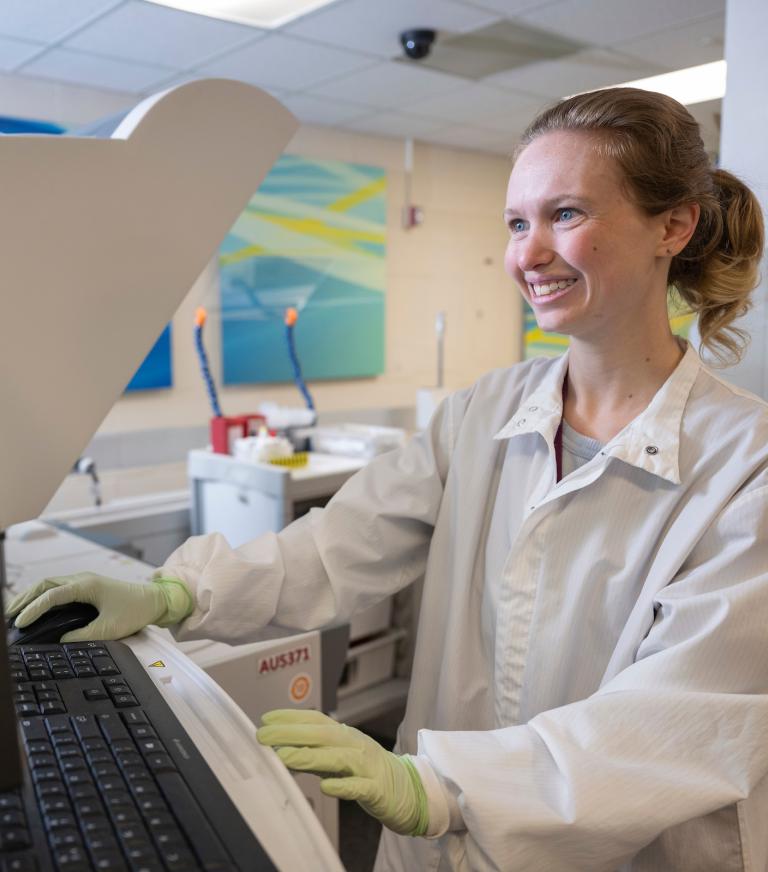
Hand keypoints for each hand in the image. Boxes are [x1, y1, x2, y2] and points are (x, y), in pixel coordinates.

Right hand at [6, 572, 193, 642]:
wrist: (154, 600)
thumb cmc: (134, 611)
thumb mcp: (109, 629)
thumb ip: (83, 636)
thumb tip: (60, 641)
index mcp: (87, 585)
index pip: (52, 595)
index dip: (34, 609)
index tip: (19, 623)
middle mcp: (82, 579)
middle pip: (45, 584)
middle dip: (25, 599)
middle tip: (8, 616)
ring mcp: (84, 582)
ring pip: (50, 585)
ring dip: (32, 596)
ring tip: (15, 613)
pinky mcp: (86, 587)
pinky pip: (58, 589)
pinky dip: (43, 597)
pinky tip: (35, 609)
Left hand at [257, 709, 427, 836]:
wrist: (408, 789)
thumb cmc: (367, 772)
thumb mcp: (339, 759)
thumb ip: (315, 753)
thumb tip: (283, 748)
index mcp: (345, 735)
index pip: (317, 720)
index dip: (292, 717)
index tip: (266, 718)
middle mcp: (355, 745)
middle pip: (323, 734)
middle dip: (292, 732)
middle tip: (264, 735)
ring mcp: (367, 766)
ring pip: (338, 757)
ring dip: (310, 756)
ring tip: (286, 757)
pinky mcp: (377, 789)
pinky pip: (359, 786)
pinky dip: (342, 785)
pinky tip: (325, 786)